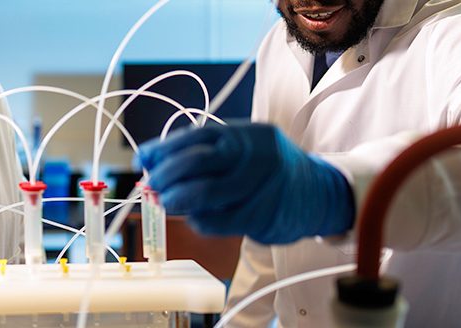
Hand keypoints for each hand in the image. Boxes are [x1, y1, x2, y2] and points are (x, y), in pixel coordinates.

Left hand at [135, 123, 354, 244]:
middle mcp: (255, 154)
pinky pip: (218, 220)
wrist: (318, 192)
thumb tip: (151, 161)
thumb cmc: (266, 170)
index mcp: (245, 134)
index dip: (163, 148)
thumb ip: (202, 154)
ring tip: (166, 203)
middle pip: (198, 162)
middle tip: (151, 186)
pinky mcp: (262, 215)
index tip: (142, 159)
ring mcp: (261, 185)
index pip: (196, 136)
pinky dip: (199, 220)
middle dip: (166, 175)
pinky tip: (196, 218)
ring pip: (205, 193)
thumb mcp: (240, 150)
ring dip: (178, 200)